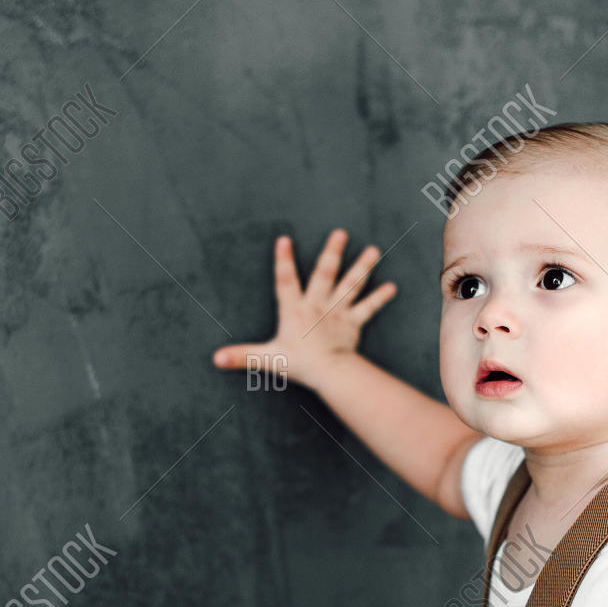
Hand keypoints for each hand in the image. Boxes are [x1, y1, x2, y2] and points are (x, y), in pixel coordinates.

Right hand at [211, 229, 396, 390]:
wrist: (329, 373)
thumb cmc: (298, 365)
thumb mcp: (266, 358)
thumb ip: (242, 356)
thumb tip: (216, 359)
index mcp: (295, 310)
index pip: (286, 281)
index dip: (283, 261)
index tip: (284, 240)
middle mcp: (318, 305)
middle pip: (325, 274)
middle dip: (332, 253)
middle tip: (341, 232)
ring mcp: (338, 313)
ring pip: (351, 285)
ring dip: (363, 267)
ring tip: (374, 250)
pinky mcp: (354, 323)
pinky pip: (368, 308)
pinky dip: (380, 298)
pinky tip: (392, 287)